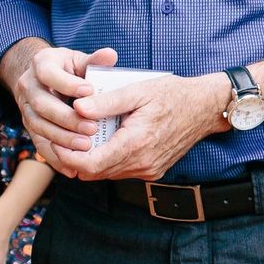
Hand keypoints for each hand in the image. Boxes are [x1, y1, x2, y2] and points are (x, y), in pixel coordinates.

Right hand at [5, 41, 115, 174]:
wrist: (45, 77)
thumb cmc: (70, 69)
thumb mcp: (80, 60)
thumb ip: (95, 61)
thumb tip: (111, 55)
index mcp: (41, 65)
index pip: (50, 74)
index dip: (68, 84)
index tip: (90, 91)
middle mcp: (28, 86)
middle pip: (42, 105)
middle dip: (67, 118)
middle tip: (92, 128)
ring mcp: (25, 108)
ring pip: (39, 126)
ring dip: (62, 138)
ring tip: (85, 146)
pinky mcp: (30, 127)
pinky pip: (39, 143)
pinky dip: (54, 157)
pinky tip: (70, 169)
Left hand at [69, 72, 228, 181]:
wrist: (206, 107)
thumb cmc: (174, 95)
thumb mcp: (139, 90)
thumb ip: (106, 101)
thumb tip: (77, 108)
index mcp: (136, 143)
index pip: (90, 164)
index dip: (68, 156)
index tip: (56, 141)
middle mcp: (142, 163)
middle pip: (94, 172)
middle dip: (75, 158)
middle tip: (63, 137)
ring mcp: (149, 170)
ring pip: (106, 173)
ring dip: (91, 160)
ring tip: (83, 137)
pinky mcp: (153, 170)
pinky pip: (121, 171)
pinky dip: (108, 160)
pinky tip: (106, 141)